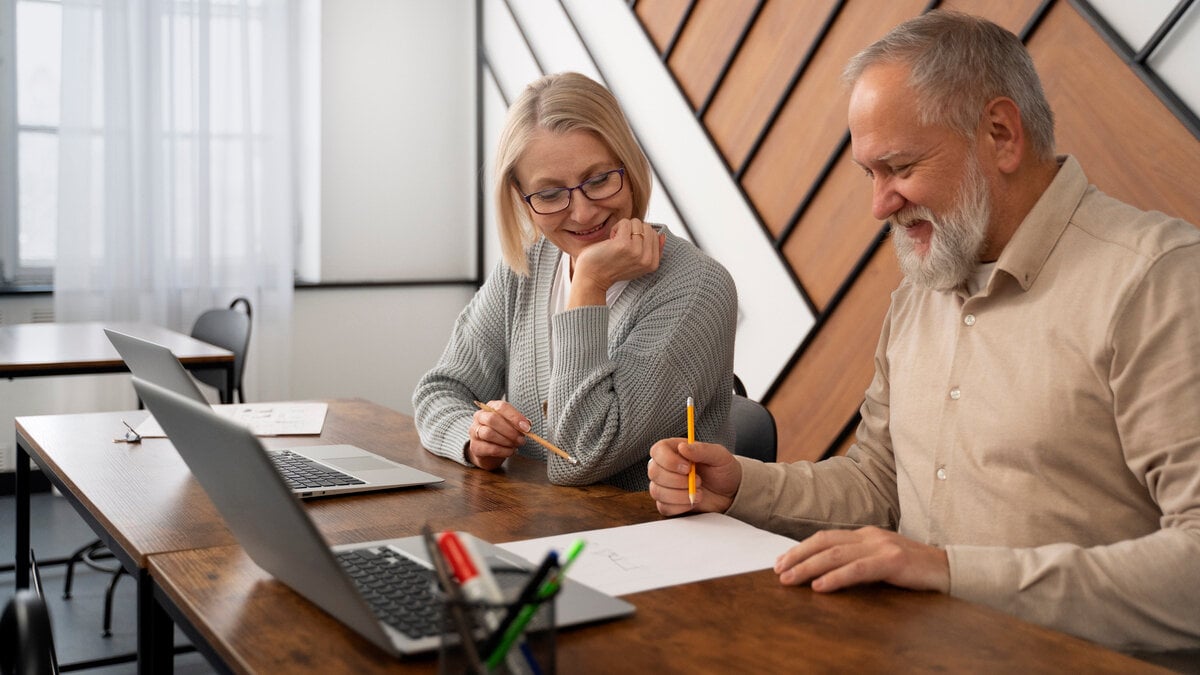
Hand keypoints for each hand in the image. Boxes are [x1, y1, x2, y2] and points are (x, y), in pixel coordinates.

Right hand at [466, 399, 529, 470]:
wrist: (488, 451)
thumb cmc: (502, 433)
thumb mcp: (511, 425)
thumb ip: (519, 423)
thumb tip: (527, 425)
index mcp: (490, 407)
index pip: (501, 407)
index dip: (515, 417)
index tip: (526, 428)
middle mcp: (480, 417)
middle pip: (492, 419)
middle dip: (510, 430)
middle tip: (521, 439)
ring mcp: (474, 431)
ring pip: (489, 433)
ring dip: (506, 441)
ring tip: (516, 445)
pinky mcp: (475, 447)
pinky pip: (490, 448)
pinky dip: (504, 451)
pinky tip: (510, 451)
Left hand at [569, 219, 664, 307]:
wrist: (592, 278)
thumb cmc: (612, 268)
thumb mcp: (637, 264)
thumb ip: (652, 251)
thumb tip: (662, 235)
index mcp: (652, 264)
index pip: (655, 235)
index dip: (640, 236)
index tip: (629, 248)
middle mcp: (647, 259)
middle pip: (648, 227)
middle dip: (633, 230)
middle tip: (622, 244)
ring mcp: (636, 251)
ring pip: (637, 223)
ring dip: (624, 228)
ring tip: (616, 242)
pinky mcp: (624, 244)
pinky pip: (625, 222)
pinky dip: (617, 227)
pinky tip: (611, 240)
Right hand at [648, 439, 741, 515]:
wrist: (730, 492)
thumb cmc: (723, 470)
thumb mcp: (719, 456)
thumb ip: (701, 449)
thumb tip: (683, 447)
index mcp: (674, 450)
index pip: (657, 451)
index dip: (669, 461)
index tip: (688, 468)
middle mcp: (665, 467)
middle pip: (654, 472)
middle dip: (677, 480)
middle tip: (698, 481)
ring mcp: (664, 486)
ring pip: (657, 491)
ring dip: (680, 495)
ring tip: (699, 492)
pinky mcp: (667, 503)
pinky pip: (664, 507)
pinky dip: (680, 506)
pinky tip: (693, 502)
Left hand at [774, 526, 949, 592]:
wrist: (951, 570)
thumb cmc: (915, 570)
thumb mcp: (881, 562)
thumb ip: (857, 563)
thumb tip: (824, 575)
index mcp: (866, 534)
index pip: (825, 537)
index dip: (801, 548)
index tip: (781, 561)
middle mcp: (870, 536)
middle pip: (824, 542)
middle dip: (797, 556)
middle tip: (778, 571)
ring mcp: (882, 546)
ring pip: (835, 554)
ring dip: (808, 567)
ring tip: (790, 579)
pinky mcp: (893, 561)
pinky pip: (858, 569)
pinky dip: (836, 577)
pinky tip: (820, 587)